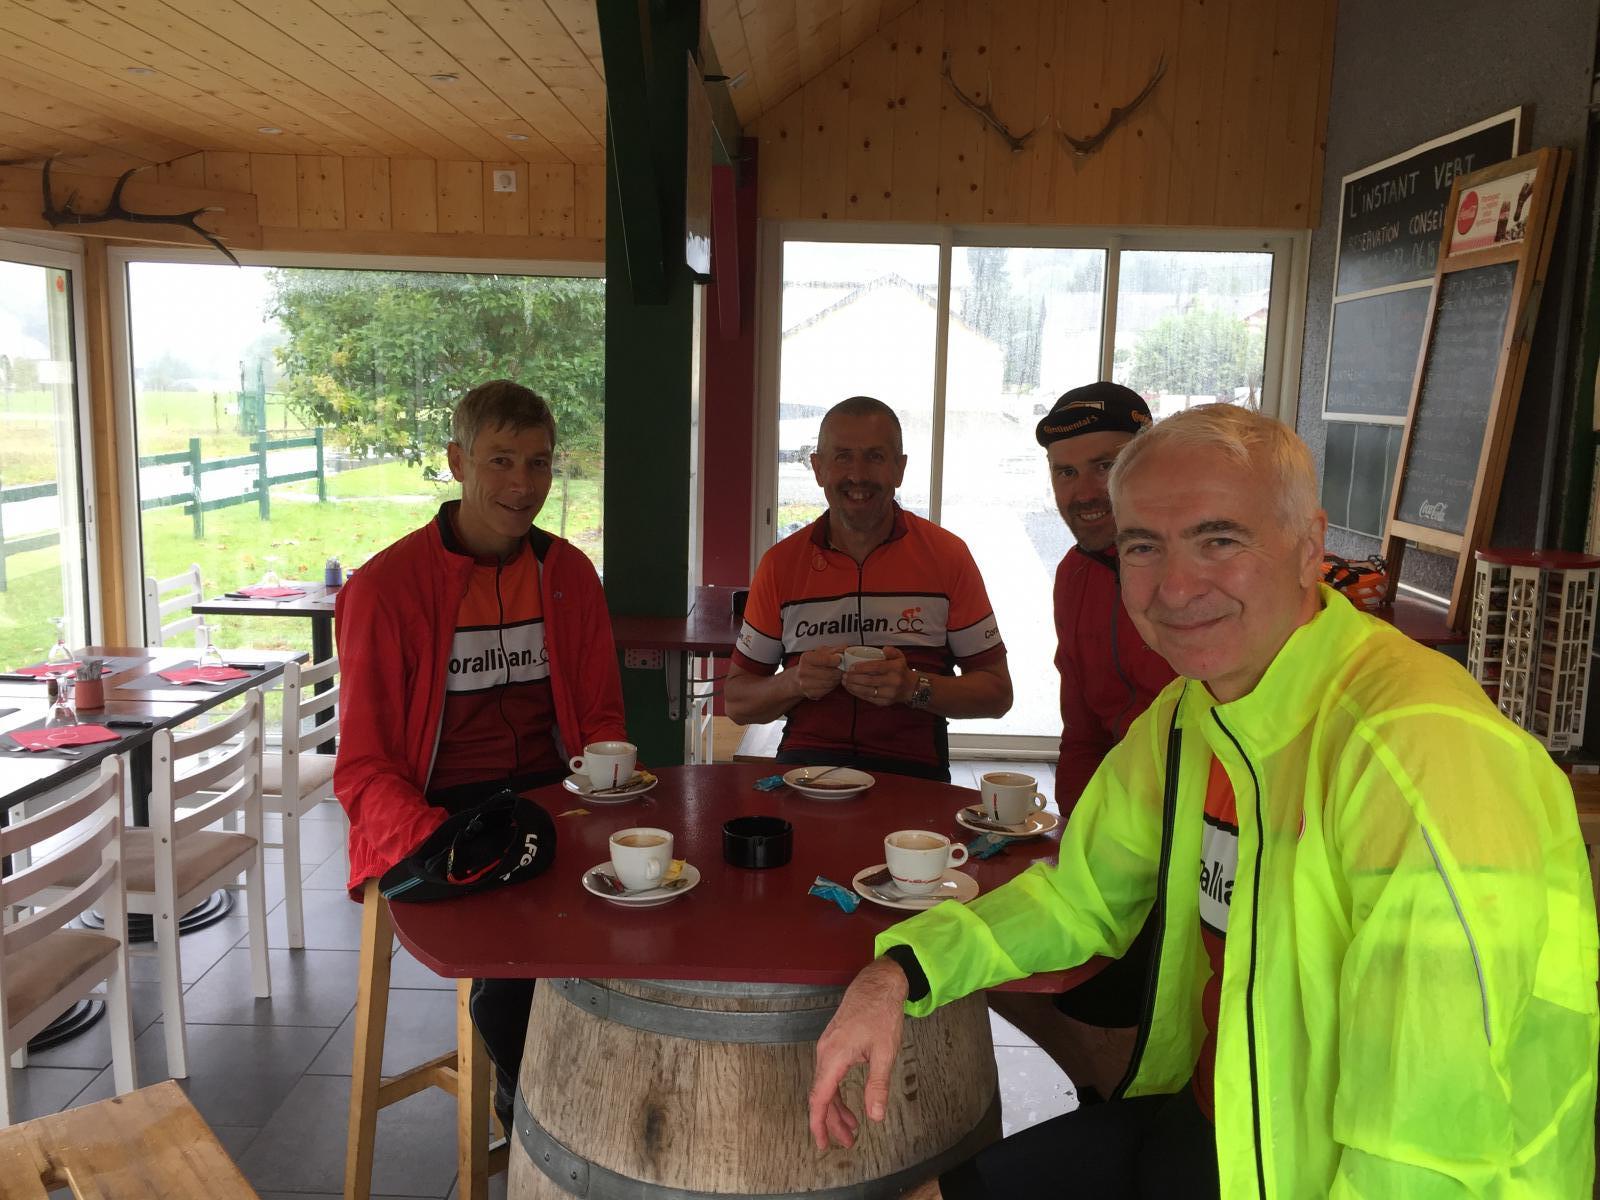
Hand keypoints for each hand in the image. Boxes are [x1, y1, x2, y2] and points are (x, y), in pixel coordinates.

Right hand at [792, 646, 846, 700]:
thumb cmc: (811, 663)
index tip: (840, 659)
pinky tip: (831, 681)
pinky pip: (827, 690)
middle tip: (842, 669)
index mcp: (806, 658)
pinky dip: (832, 686)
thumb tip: (845, 649)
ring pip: (829, 682)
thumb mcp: (821, 652)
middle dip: (838, 671)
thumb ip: (834, 650)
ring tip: (837, 675)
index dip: (835, 660)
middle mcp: (803, 671)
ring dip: (836, 679)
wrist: (798, 678)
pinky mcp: (811, 693)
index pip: (825, 659)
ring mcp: (806, 684)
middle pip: (829, 673)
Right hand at [808, 957, 907, 1149]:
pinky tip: (849, 1103)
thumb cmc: (880, 1012)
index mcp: (834, 1057)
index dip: (818, 1124)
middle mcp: (824, 1053)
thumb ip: (877, 1085)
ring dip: (836, 1109)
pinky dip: (838, 1093)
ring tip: (851, 1128)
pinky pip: (829, 1074)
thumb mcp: (885, 1052)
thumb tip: (875, 1116)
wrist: (877, 983)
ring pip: (825, 1086)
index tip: (823, 1144)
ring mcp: (827, 1047)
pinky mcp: (833, 1043)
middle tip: (847, 1142)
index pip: (819, 1098)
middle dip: (832, 1122)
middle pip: (821, 1096)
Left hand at [839, 645, 914, 706]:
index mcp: (896, 668)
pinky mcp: (884, 702)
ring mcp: (889, 693)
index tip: (851, 667)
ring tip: (844, 682)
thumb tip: (884, 649)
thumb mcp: (899, 657)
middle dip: (854, 678)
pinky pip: (868, 698)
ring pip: (867, 691)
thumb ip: (892, 651)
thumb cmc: (900, 671)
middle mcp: (893, 681)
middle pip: (869, 680)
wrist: (910, 688)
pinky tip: (851, 688)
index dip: (862, 667)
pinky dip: (857, 694)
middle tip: (844, 675)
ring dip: (853, 687)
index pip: (877, 667)